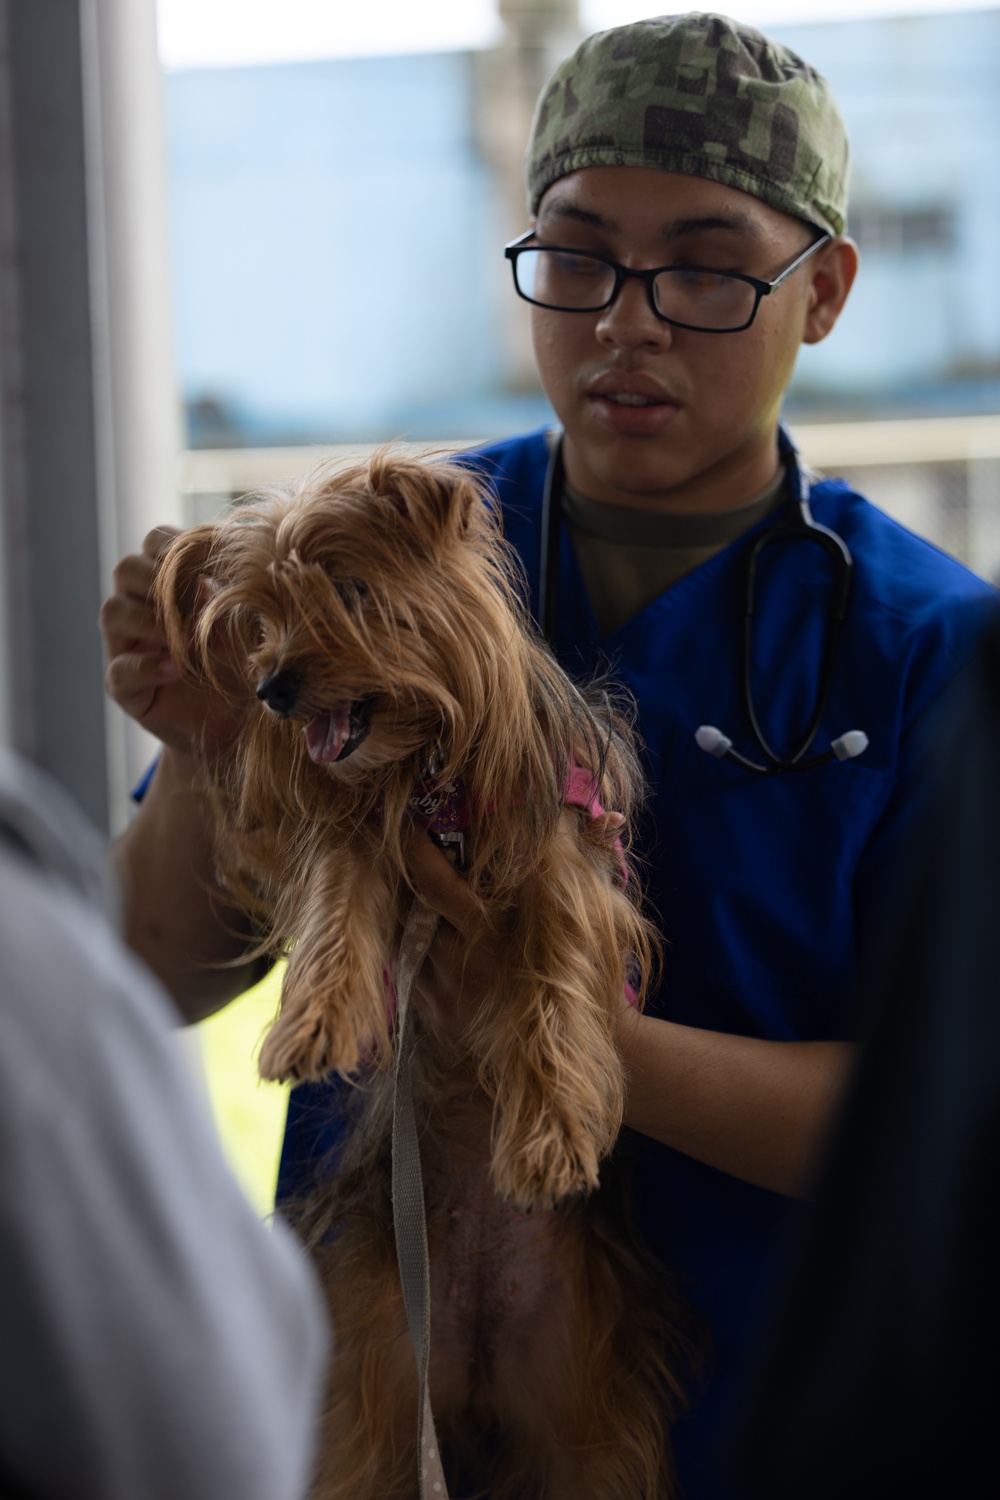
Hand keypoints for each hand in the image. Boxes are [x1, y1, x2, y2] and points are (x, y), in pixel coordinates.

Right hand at [100, 527, 247, 759]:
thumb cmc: (242, 663)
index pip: (156, 541)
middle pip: (126, 569)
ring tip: (189, 638)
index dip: (179, 545)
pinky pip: (120, 669)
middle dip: (161, 579)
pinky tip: (177, 668)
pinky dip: (148, 665)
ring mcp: (128, 647)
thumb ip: (239, 590)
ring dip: (151, 619)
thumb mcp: (248, 622)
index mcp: (169, 583)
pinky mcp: (126, 688)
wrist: (236, 723)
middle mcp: (141, 609)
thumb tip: (245, 556)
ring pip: (112, 611)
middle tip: (199, 603)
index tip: (214, 564)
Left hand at [403, 807, 627, 1041]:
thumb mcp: (594, 916)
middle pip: (414, 908)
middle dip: (413, 881)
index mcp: (495, 938)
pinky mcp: (434, 1014)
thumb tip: (614, 814)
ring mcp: (444, 994)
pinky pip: (409, 968)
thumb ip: (592, 862)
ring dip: (412, 914)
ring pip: (406, 937)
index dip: (419, 855)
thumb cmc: (589, 973)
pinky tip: (433, 934)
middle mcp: (462, 966)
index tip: (414, 828)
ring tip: (425, 894)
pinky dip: (415, 947)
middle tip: (419, 855)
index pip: (438, 887)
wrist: (577, 1048)